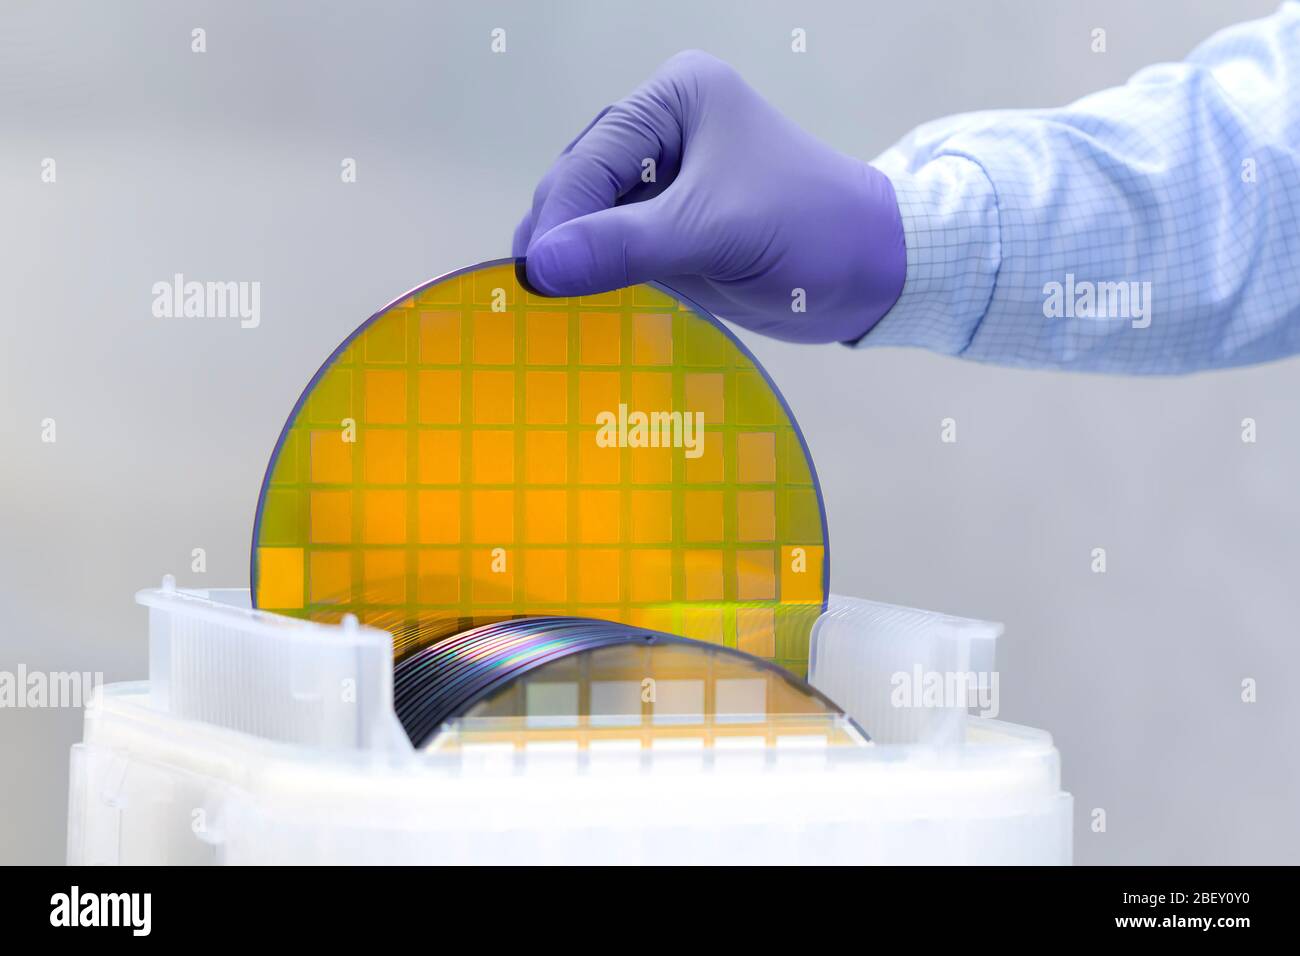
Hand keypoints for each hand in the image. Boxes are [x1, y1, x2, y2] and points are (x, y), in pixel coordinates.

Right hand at [513, 50, 905, 343]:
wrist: (874, 272)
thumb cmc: (810, 230)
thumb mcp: (714, 232)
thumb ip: (625, 246)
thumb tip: (539, 267)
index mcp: (675, 99)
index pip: (593, 159)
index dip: (561, 217)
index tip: (536, 276)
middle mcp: (662, 129)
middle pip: (580, 182)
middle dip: (558, 234)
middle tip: (532, 293)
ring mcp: (663, 180)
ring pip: (588, 217)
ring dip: (569, 256)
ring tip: (546, 300)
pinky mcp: (668, 226)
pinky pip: (612, 247)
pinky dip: (592, 274)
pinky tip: (573, 301)